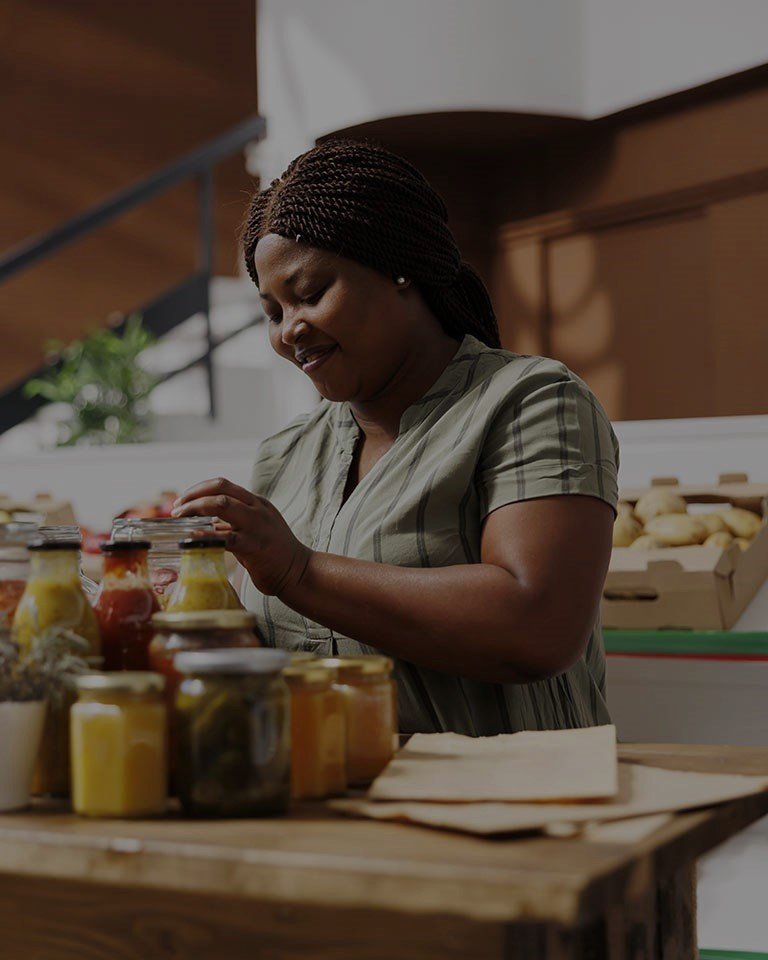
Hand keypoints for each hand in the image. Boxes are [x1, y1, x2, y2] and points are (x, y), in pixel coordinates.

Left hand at [171, 478, 311, 596]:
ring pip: (221, 505)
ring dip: (194, 509)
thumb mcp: (256, 529)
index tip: (182, 501)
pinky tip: (191, 540)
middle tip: (176, 509)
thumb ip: (235, 523)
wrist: (299, 572)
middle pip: (220, 488)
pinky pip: (225, 537)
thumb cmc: (274, 553)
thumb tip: (205, 522)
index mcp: (257, 502)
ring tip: (179, 519)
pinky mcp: (255, 546)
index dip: (198, 489)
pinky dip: (204, 536)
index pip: (223, 484)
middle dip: (193, 496)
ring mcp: (257, 525)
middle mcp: (257, 508)